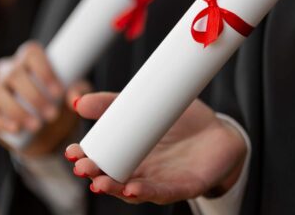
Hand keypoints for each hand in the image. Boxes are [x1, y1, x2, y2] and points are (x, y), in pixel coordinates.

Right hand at [0, 42, 90, 155]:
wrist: (51, 135)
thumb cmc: (63, 106)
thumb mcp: (77, 97)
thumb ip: (80, 92)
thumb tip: (73, 97)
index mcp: (30, 60)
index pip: (31, 53)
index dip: (44, 71)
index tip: (59, 93)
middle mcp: (9, 71)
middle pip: (13, 74)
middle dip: (34, 96)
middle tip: (52, 115)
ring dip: (17, 110)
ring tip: (37, 125)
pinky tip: (16, 128)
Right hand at [65, 96, 246, 204]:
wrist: (223, 131)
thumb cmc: (185, 121)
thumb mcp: (150, 104)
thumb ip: (117, 102)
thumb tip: (77, 102)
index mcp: (132, 153)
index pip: (103, 160)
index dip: (86, 158)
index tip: (71, 151)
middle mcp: (143, 171)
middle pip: (113, 178)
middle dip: (95, 175)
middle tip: (81, 168)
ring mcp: (162, 181)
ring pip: (134, 191)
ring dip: (115, 189)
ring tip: (100, 183)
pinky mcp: (185, 186)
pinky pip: (164, 193)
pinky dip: (148, 192)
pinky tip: (133, 190)